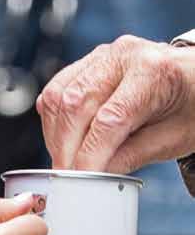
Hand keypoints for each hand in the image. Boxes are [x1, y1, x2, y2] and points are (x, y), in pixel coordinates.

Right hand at [36, 34, 194, 171]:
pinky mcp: (90, 59)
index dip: (90, 154)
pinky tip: (60, 136)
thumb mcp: (175, 138)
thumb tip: (96, 175)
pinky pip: (58, 85)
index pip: (109, 119)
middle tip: (65, 176)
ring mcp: (103, 54)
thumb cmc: (192, 106)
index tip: (81, 179)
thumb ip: (134, 155)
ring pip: (59, 93)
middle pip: (76, 103)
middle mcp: (123, 55)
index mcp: (153, 73)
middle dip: (65, 146)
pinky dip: (53, 115)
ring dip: (54, 132)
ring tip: (62, 159)